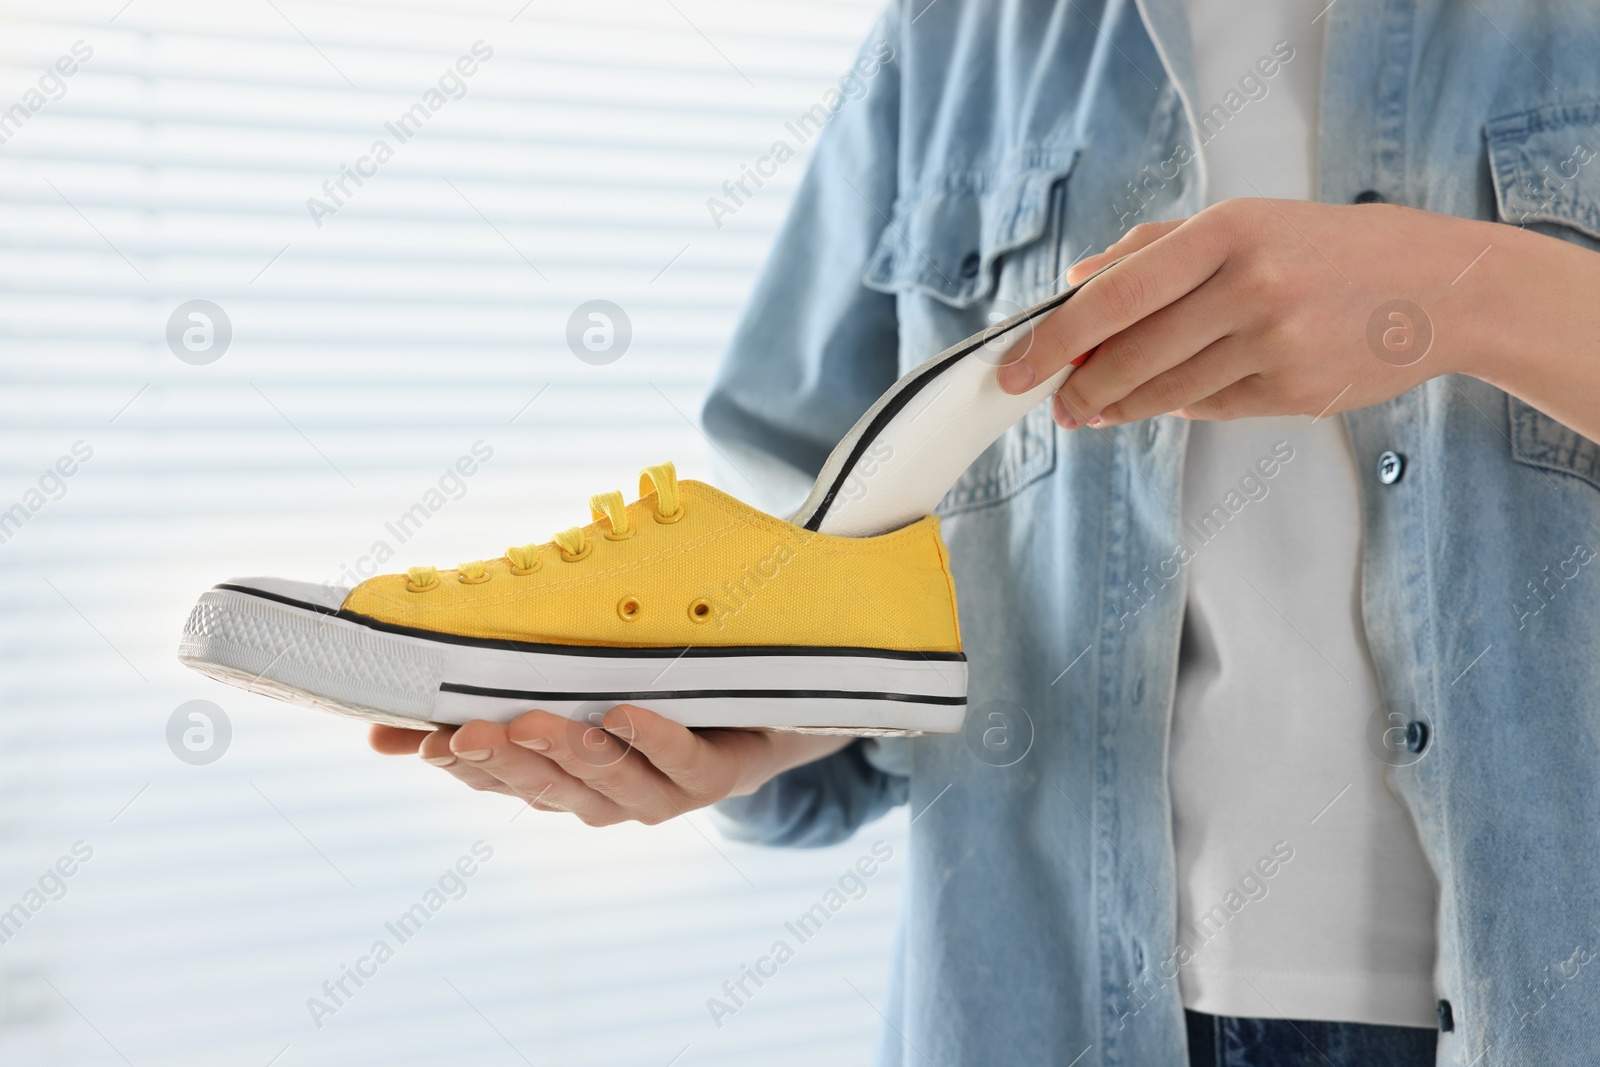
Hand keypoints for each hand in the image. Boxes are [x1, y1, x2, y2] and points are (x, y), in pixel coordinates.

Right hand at [369, 706, 851, 826]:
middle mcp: (607, 797)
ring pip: (608, 782)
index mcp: (565, 778)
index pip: (495, 775)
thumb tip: (415, 665)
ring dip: (568, 754)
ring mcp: (663, 792)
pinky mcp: (717, 775)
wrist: (770, 709)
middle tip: (457, 734)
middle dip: (500, 761)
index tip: (398, 737)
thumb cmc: (659, 686)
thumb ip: (517, 668)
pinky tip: (624, 715)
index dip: (448, 759)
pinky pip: (682, 762)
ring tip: (530, 723)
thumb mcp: (582, 673)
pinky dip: (653, 740)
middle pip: (545, 786)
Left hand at [997, 198, 1502, 427]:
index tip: (1015, 368)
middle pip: (1130, 355)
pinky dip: (1180, 405)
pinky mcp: (1295, 392)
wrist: (1441, 288)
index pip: (1114, 295)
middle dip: (1079, 387)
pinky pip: (1209, 409)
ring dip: (1119, 406)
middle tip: (1055, 401)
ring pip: (1164, 393)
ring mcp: (1276, 345)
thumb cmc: (1328, 249)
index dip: (1053, 338)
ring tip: (1096, 407)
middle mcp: (1251, 287)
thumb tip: (1074, 282)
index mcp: (1228, 232)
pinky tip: (1172, 396)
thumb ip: (1153, 250)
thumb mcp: (1244, 223)